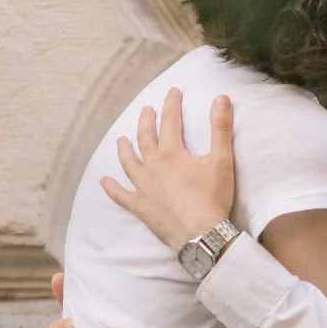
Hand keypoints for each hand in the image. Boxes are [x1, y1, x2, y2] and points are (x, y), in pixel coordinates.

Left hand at [100, 88, 235, 250]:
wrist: (202, 236)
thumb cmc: (213, 199)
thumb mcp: (222, 160)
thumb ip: (220, 128)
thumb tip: (221, 98)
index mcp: (171, 152)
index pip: (170, 121)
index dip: (172, 104)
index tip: (173, 92)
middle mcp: (152, 166)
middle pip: (145, 137)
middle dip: (146, 121)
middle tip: (146, 111)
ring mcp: (143, 187)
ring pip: (129, 162)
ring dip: (125, 149)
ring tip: (121, 140)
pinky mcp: (141, 207)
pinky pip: (121, 196)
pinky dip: (112, 188)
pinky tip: (104, 182)